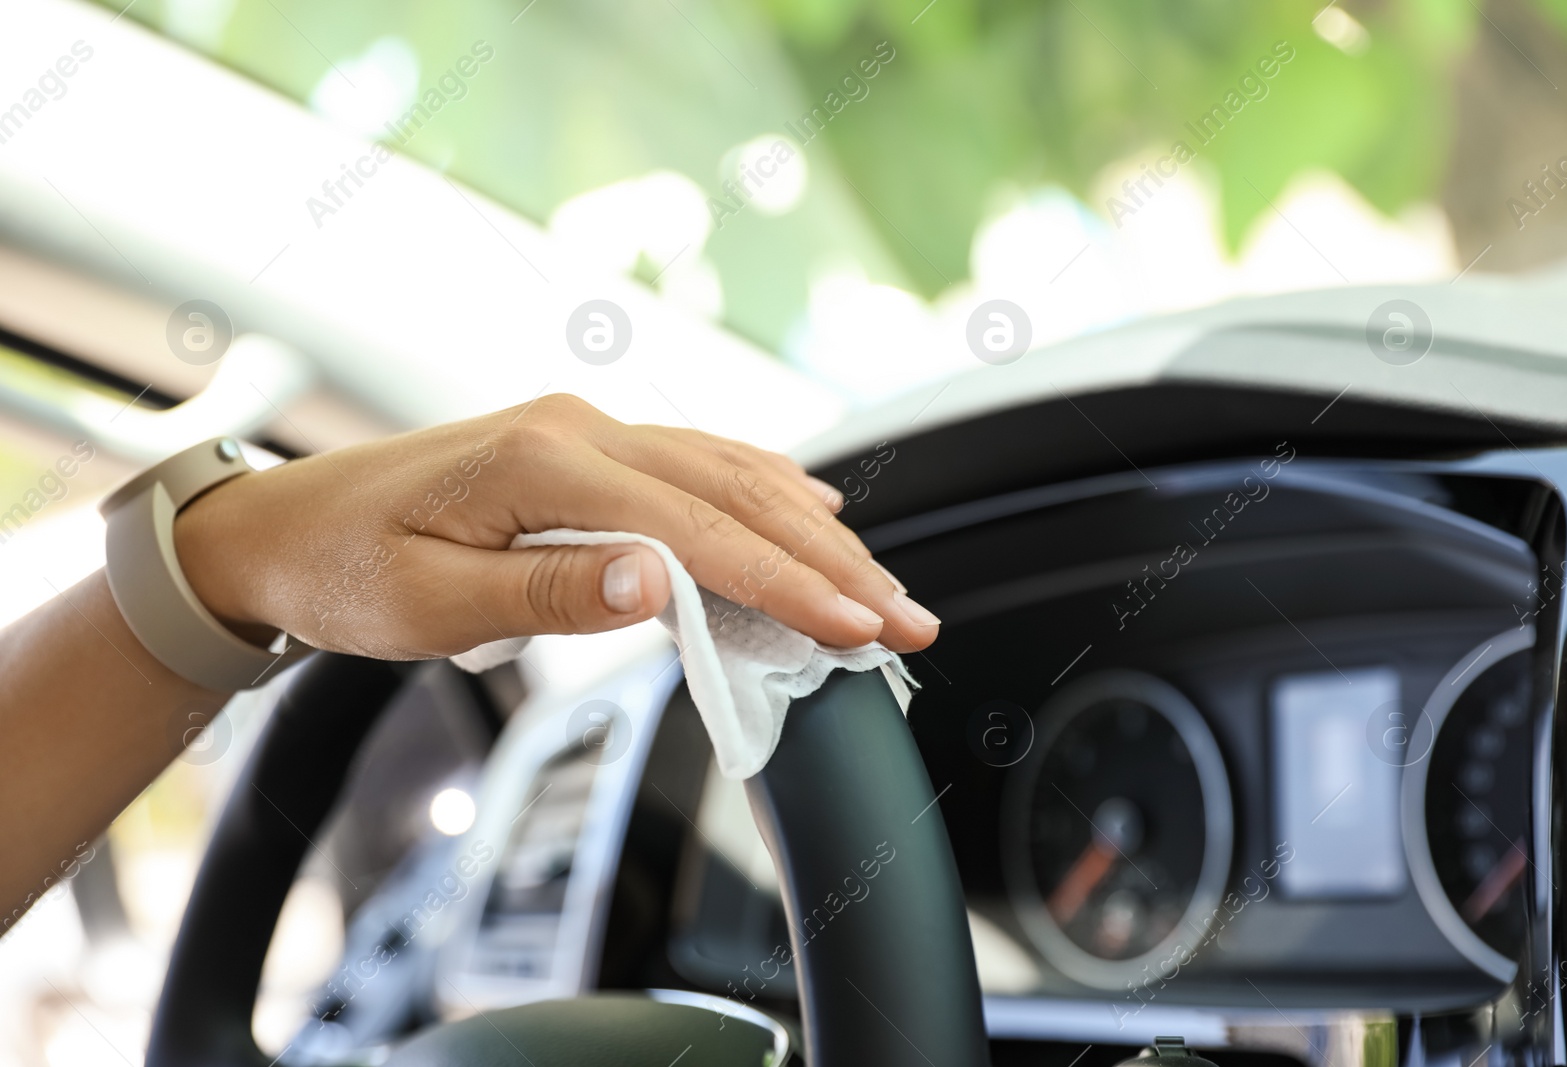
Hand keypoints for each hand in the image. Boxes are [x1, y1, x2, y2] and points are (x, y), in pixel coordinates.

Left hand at [172, 394, 938, 660]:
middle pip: (734, 492)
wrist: (281, 525)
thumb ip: (548, 591)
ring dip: (810, 532)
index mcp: (542, 460)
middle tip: (907, 616)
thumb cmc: (343, 569)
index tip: (857, 626)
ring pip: (728, 472)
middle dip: (829, 561)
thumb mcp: (427, 602)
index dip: (786, 584)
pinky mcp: (585, 449)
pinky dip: (763, 494)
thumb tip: (659, 584)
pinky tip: (807, 514)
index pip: (697, 530)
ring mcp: (586, 430)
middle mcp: (578, 428)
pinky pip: (696, 464)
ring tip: (879, 583)